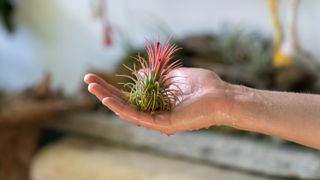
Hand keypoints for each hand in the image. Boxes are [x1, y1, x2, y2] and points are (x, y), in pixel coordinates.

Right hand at [84, 68, 232, 134]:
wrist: (222, 96)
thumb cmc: (203, 86)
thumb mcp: (174, 75)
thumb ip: (156, 75)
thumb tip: (140, 73)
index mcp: (157, 103)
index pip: (129, 95)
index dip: (113, 86)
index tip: (98, 76)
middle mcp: (154, 113)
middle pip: (124, 103)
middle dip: (105, 91)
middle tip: (87, 80)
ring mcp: (158, 120)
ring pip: (127, 111)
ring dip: (108, 99)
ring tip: (91, 88)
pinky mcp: (163, 124)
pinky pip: (138, 117)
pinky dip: (122, 109)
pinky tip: (108, 100)